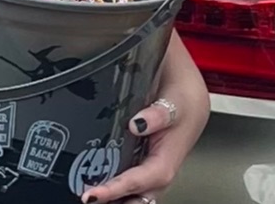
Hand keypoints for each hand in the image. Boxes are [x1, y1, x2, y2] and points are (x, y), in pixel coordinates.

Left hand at [78, 34, 207, 202]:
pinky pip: (129, 179)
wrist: (186, 82)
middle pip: (141, 196)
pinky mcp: (140, 159)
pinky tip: (97, 185)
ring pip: (135, 192)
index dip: (121, 188)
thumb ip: (160, 112)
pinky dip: (114, 186)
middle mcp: (161, 165)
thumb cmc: (184, 92)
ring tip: (91, 195)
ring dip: (116, 196)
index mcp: (171, 154)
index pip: (146, 178)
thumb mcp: (177, 96)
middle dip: (118, 201)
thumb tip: (139, 124)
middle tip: (89, 198)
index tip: (94, 195)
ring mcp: (150, 164)